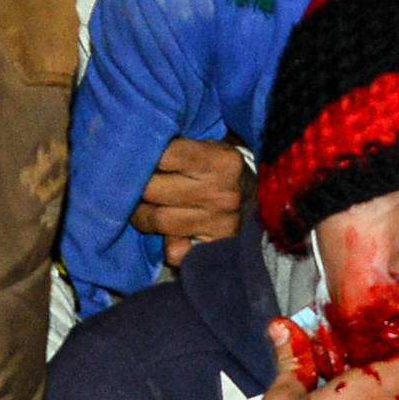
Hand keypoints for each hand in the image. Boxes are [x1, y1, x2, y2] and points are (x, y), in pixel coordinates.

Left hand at [135, 135, 249, 266]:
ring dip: (142, 215)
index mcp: (221, 161)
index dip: (142, 154)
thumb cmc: (223, 170)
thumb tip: (133, 148)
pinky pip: (175, 252)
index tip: (134, 154)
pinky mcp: (216, 247)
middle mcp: (222, 193)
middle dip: (133, 185)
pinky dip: (167, 245)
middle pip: (152, 188)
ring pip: (158, 219)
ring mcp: (221, 223)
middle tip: (131, 182)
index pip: (164, 154)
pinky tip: (169, 234)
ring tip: (144, 207)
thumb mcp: (210, 147)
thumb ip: (177, 148)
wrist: (266, 202)